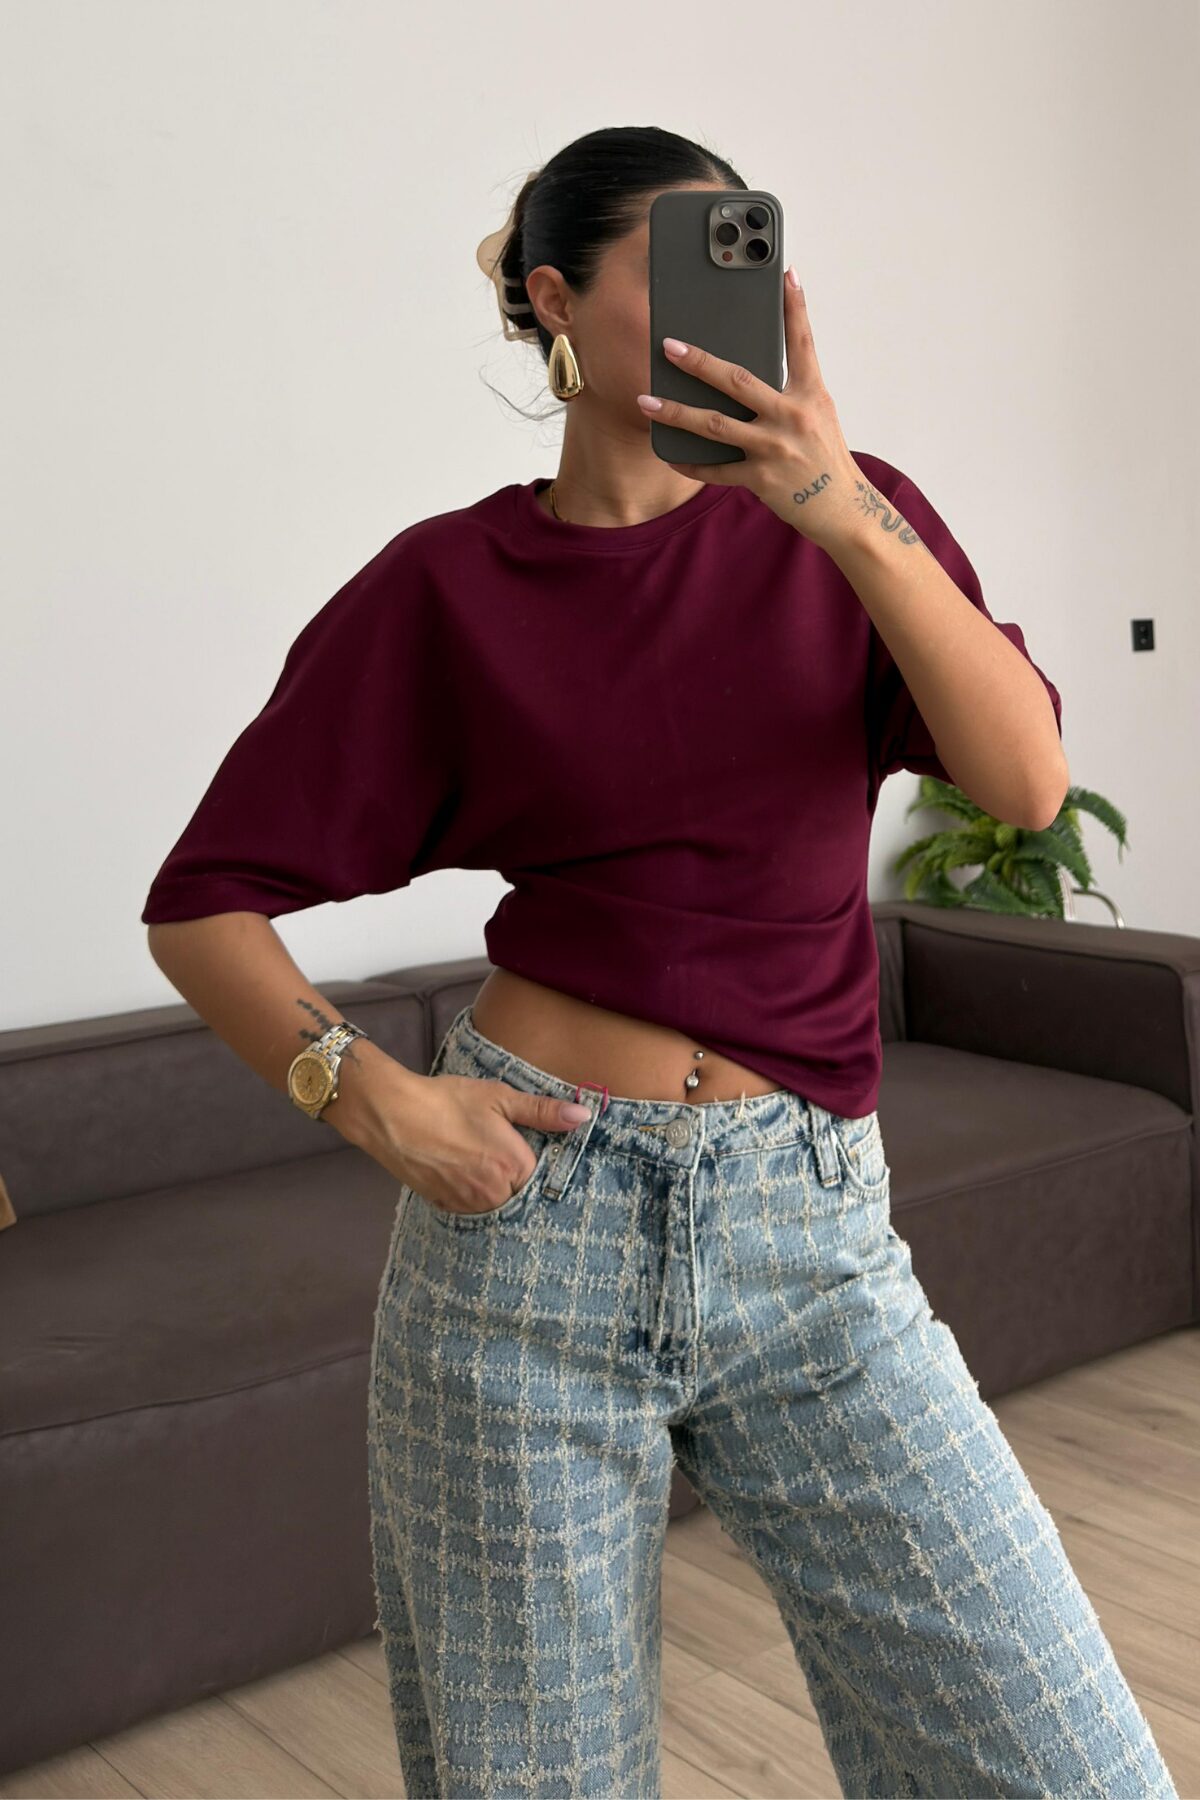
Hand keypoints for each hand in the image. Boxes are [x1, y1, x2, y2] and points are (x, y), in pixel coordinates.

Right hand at [357, 1071, 588, 1218]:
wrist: (393, 1114)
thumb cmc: (448, 1102)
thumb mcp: (500, 1098)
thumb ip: (543, 1111)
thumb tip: (583, 1115)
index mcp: (515, 1166)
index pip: (541, 1173)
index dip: (530, 1156)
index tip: (516, 1142)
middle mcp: (495, 1194)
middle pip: (519, 1192)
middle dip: (511, 1174)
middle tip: (488, 1147)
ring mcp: (468, 1205)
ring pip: (495, 1203)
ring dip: (491, 1186)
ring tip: (472, 1156)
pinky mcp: (445, 1207)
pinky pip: (470, 1208)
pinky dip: (470, 1193)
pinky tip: (457, 1169)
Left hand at [635, 269, 867, 550]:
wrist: (841, 508)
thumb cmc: (825, 455)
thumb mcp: (818, 412)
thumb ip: (790, 388)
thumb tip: (747, 368)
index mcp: (810, 394)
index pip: (801, 343)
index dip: (795, 307)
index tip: (785, 273)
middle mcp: (792, 416)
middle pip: (737, 381)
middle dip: (699, 362)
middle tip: (668, 346)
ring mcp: (774, 448)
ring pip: (715, 425)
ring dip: (676, 412)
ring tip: (646, 401)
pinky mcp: (761, 478)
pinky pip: (716, 469)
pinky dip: (691, 463)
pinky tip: (669, 455)